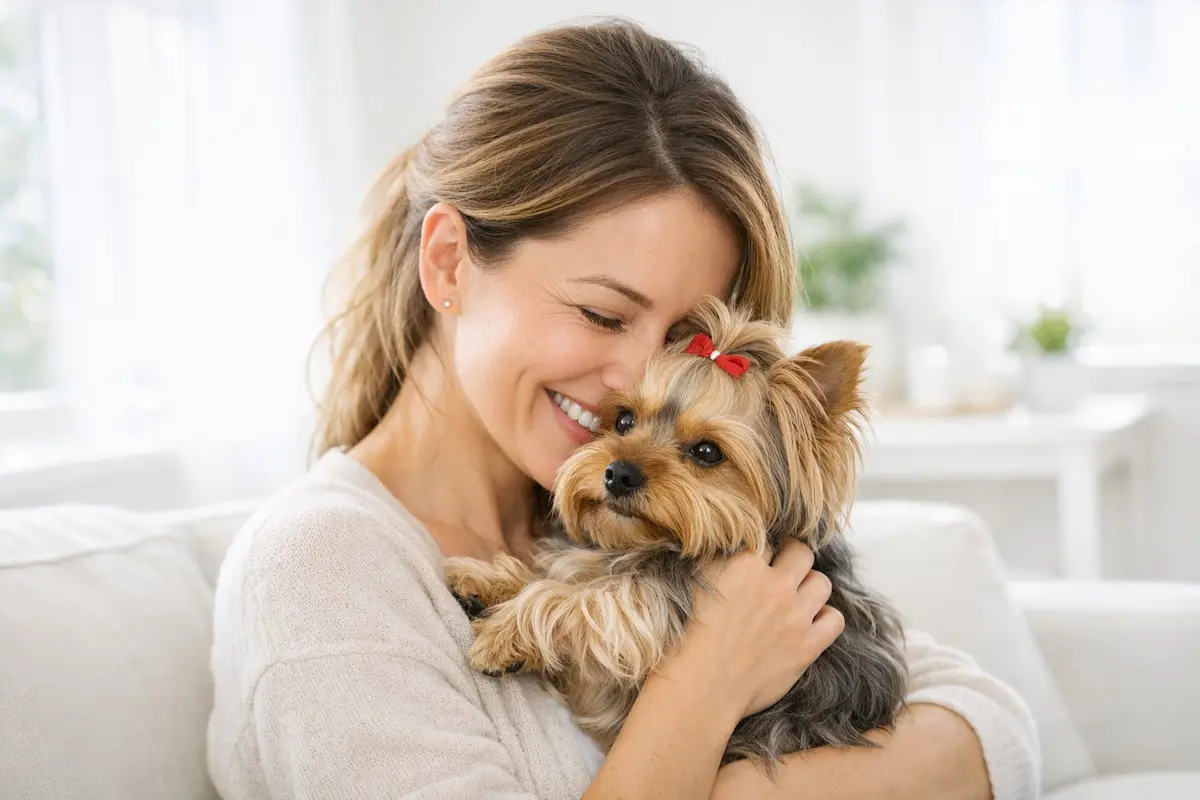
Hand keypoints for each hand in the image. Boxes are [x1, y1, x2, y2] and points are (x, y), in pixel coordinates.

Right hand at [658, 539, 844, 720]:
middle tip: (784, 568)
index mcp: (745, 564)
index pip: (767, 540)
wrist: (701, 686)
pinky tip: (810, 621)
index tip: (759, 558)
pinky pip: (835, 619)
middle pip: (802, 552)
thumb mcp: (696, 583)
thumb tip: (731, 544)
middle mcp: (775, 585)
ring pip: (821, 582)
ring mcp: (795, 616)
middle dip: (793, 557)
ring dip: (810, 585)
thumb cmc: (689, 637)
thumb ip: (717, 558)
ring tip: (797, 595)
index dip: (762, 550)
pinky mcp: (808, 646)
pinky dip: (826, 617)